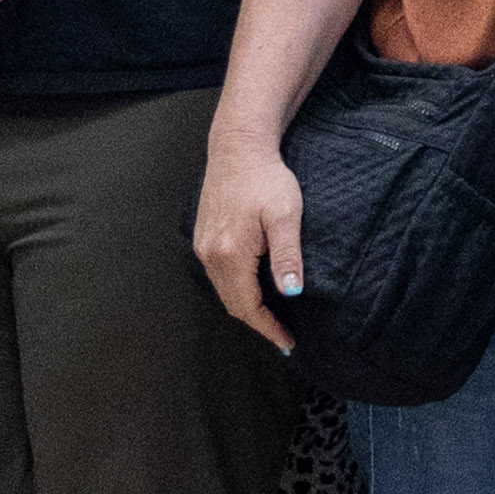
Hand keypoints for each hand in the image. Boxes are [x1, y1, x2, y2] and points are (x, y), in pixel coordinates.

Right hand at [194, 125, 307, 350]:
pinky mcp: (203, 237)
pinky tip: (254, 290)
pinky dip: (236, 290)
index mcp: (230, 253)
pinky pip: (218, 276)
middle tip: (283, 336)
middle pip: (232, 303)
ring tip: (272, 318)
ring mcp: (203, 246)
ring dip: (246, 307)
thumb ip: (287, 255)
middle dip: (258, 323)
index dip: (268, 328)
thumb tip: (291, 292)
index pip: (248, 306)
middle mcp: (210, 254)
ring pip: (224, 291)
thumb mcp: (285, 215)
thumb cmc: (266, 179)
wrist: (238, 150)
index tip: (287, 343)